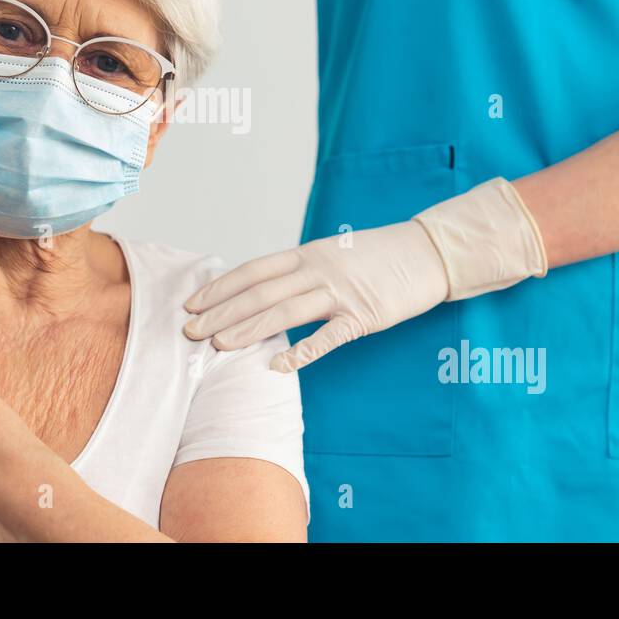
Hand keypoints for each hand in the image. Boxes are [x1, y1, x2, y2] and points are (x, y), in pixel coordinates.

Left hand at [183, 220, 450, 372]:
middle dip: (221, 314)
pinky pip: (326, 338)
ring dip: (247, 330)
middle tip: (191, 333)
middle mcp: (318, 269)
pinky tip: (275, 365)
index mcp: (308, 253)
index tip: (192, 304)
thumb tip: (263, 289)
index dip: (220, 288)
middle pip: (260, 294)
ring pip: (284, 313)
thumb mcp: (333, 252)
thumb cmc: (377, 256)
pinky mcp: (363, 316)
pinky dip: (300, 352)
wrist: (428, 253)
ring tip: (218, 347)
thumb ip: (301, 269)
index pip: (253, 271)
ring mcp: (340, 293)